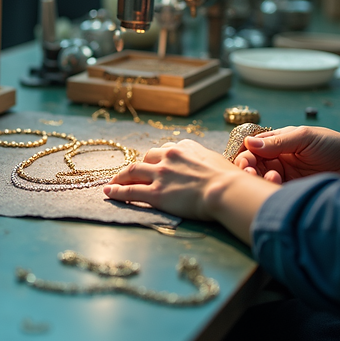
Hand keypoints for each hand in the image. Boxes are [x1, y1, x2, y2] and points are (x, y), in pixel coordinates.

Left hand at [104, 139, 280, 243]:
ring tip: (113, 181)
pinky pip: (129, 191)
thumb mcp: (219, 162)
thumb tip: (212, 169)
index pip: (166, 149)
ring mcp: (161, 174)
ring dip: (121, 176)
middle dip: (139, 165)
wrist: (226, 190)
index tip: (154, 163)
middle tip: (131, 173)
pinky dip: (116, 191)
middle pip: (146, 157)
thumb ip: (207, 162)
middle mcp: (170, 156)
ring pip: (132, 171)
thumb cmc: (231, 180)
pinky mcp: (156, 193)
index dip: (158, 158)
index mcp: (186, 147)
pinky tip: (108, 192)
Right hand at [234, 126, 339, 182]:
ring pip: (260, 180)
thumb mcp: (304, 137)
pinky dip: (270, 190)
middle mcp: (276, 160)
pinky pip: (273, 193)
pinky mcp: (290, 191)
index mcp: (276, 144)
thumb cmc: (332, 144)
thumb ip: (278, 141)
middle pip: (252, 166)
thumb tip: (249, 143)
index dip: (245, 155)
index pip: (251, 150)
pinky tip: (277, 185)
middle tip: (251, 172)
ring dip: (258, 180)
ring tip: (272, 177)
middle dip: (247, 169)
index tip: (245, 161)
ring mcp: (283, 177)